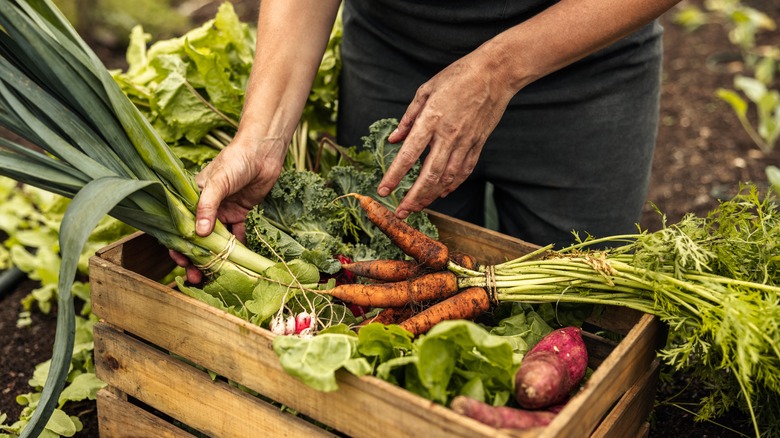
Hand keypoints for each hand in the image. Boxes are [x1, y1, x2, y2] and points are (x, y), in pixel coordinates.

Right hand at [172, 135, 287, 282]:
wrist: (263, 152)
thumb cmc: (235, 160)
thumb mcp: (218, 181)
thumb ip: (207, 206)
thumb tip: (199, 234)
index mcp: (192, 197)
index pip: (180, 226)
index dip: (178, 245)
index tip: (181, 262)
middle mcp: (206, 207)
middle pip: (197, 238)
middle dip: (196, 259)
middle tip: (197, 278)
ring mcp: (223, 212)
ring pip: (217, 241)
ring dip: (216, 258)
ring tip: (215, 276)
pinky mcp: (241, 214)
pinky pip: (237, 236)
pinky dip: (238, 248)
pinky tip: (239, 262)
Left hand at [379, 50, 515, 218]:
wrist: (495, 73)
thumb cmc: (458, 76)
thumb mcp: (426, 90)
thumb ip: (408, 118)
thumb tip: (394, 139)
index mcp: (431, 120)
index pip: (408, 155)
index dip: (394, 176)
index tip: (383, 191)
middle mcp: (448, 135)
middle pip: (428, 175)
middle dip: (413, 198)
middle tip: (401, 212)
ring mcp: (465, 142)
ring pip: (447, 178)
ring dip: (431, 196)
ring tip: (418, 207)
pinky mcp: (478, 144)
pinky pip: (464, 171)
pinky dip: (452, 185)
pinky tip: (442, 193)